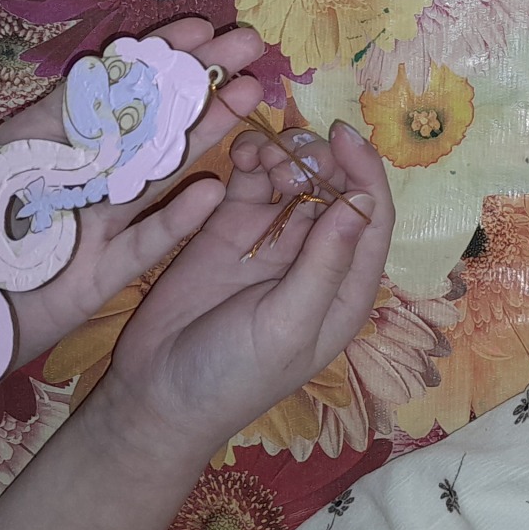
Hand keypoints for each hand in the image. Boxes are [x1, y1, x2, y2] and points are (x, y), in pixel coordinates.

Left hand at [0, 13, 267, 399]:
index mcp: (47, 142)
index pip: (109, 86)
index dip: (154, 55)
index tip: (201, 25)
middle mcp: (84, 175)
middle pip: (150, 119)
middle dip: (199, 81)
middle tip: (250, 42)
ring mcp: (99, 222)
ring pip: (160, 171)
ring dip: (204, 134)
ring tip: (250, 94)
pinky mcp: (102, 272)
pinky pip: (145, 243)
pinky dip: (176, 220)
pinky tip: (214, 190)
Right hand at [98, 122, 392, 449]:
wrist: (156, 393)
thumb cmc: (232, 375)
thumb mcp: (285, 326)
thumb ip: (323, 265)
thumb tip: (364, 202)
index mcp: (343, 287)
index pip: (371, 218)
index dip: (365, 173)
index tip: (343, 136)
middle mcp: (314, 256)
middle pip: (334, 188)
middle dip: (319, 159)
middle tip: (289, 152)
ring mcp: (270, 238)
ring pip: (294, 177)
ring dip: (285, 155)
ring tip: (261, 156)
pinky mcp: (228, 227)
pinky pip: (249, 181)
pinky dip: (250, 159)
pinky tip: (241, 151)